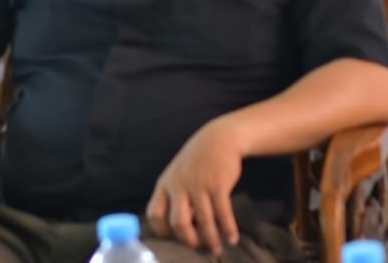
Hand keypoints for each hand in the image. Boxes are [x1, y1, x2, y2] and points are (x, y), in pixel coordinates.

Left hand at [148, 117, 244, 254]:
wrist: (220, 137)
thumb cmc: (197, 160)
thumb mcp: (178, 174)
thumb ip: (174, 197)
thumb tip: (175, 229)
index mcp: (165, 183)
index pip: (154, 214)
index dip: (162, 232)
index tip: (174, 241)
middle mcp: (179, 184)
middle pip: (178, 222)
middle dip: (189, 241)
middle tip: (198, 248)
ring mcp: (199, 183)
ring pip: (203, 220)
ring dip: (211, 239)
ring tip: (217, 250)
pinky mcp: (218, 183)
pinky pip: (222, 212)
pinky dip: (228, 228)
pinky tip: (232, 238)